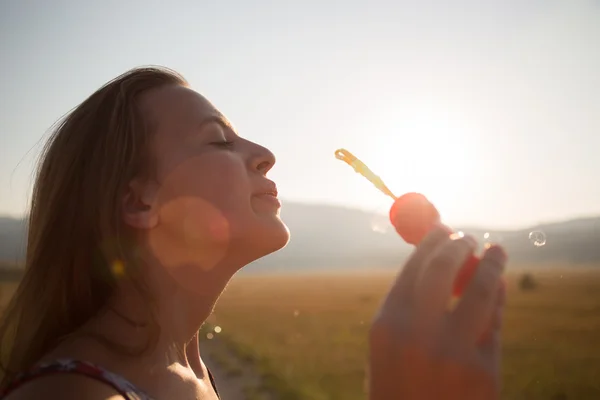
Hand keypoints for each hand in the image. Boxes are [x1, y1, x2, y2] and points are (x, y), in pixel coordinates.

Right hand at [368, 225, 506, 399]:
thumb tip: (447, 260)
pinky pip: (494, 323)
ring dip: (492, 263)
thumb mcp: (391, 345)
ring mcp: (453, 353)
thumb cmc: (399, 382)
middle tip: (468, 237)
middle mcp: (417, 334)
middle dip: (459, 244)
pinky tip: (498, 287)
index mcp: (387, 324)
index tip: (443, 229)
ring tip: (497, 251)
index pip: (413, 266)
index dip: (432, 241)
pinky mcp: (484, 372)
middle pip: (443, 267)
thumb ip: (413, 305)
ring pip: (480, 289)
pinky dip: (497, 299)